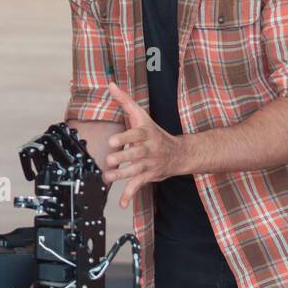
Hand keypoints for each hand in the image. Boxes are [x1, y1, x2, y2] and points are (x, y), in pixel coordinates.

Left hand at [101, 81, 189, 209]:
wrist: (179, 153)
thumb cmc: (154, 132)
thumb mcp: (141, 115)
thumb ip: (125, 100)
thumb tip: (110, 84)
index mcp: (146, 133)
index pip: (136, 134)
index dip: (125, 138)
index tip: (112, 141)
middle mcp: (149, 149)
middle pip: (135, 154)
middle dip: (123, 158)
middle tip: (110, 160)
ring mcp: (149, 164)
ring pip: (135, 171)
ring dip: (121, 176)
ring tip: (107, 178)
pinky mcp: (149, 176)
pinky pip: (139, 186)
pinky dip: (130, 196)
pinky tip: (122, 203)